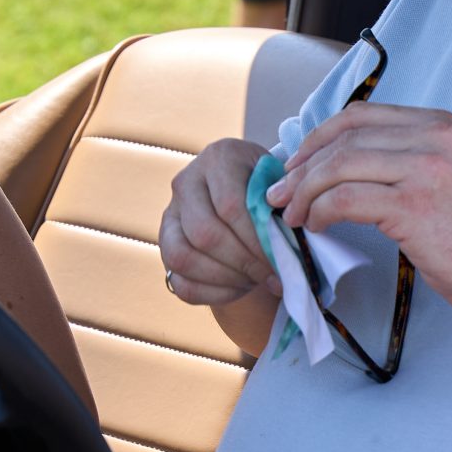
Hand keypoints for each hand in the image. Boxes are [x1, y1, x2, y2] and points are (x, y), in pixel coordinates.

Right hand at [159, 137, 272, 303]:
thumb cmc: (269, 189)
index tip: (282, 260)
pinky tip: (239, 287)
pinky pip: (180, 282)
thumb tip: (286, 249)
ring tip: (255, 280)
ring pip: (183, 257)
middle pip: (204, 233)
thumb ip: (285, 208)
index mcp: (219, 158)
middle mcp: (186, 181)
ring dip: (225, 278)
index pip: (231, 206)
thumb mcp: (280, 186)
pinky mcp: (165, 244)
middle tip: (271, 275)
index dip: (256, 240)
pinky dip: (212, 293)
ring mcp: (170, 214)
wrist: (245, 191)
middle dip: (243, 262)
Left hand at [269, 104, 451, 323]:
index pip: (362, 116)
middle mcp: (433, 138)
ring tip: (291, 213)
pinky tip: (316, 226)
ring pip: (339, 165)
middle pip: (345, 138)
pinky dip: (320, 211)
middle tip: (281, 191)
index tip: (299, 162)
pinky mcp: (412, 205)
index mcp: (442, 126)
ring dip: (305, 190)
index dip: (321, 137)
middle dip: (303, 165)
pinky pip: (345, 198)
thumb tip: (353, 176)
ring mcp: (424, 168)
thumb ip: (410, 166)